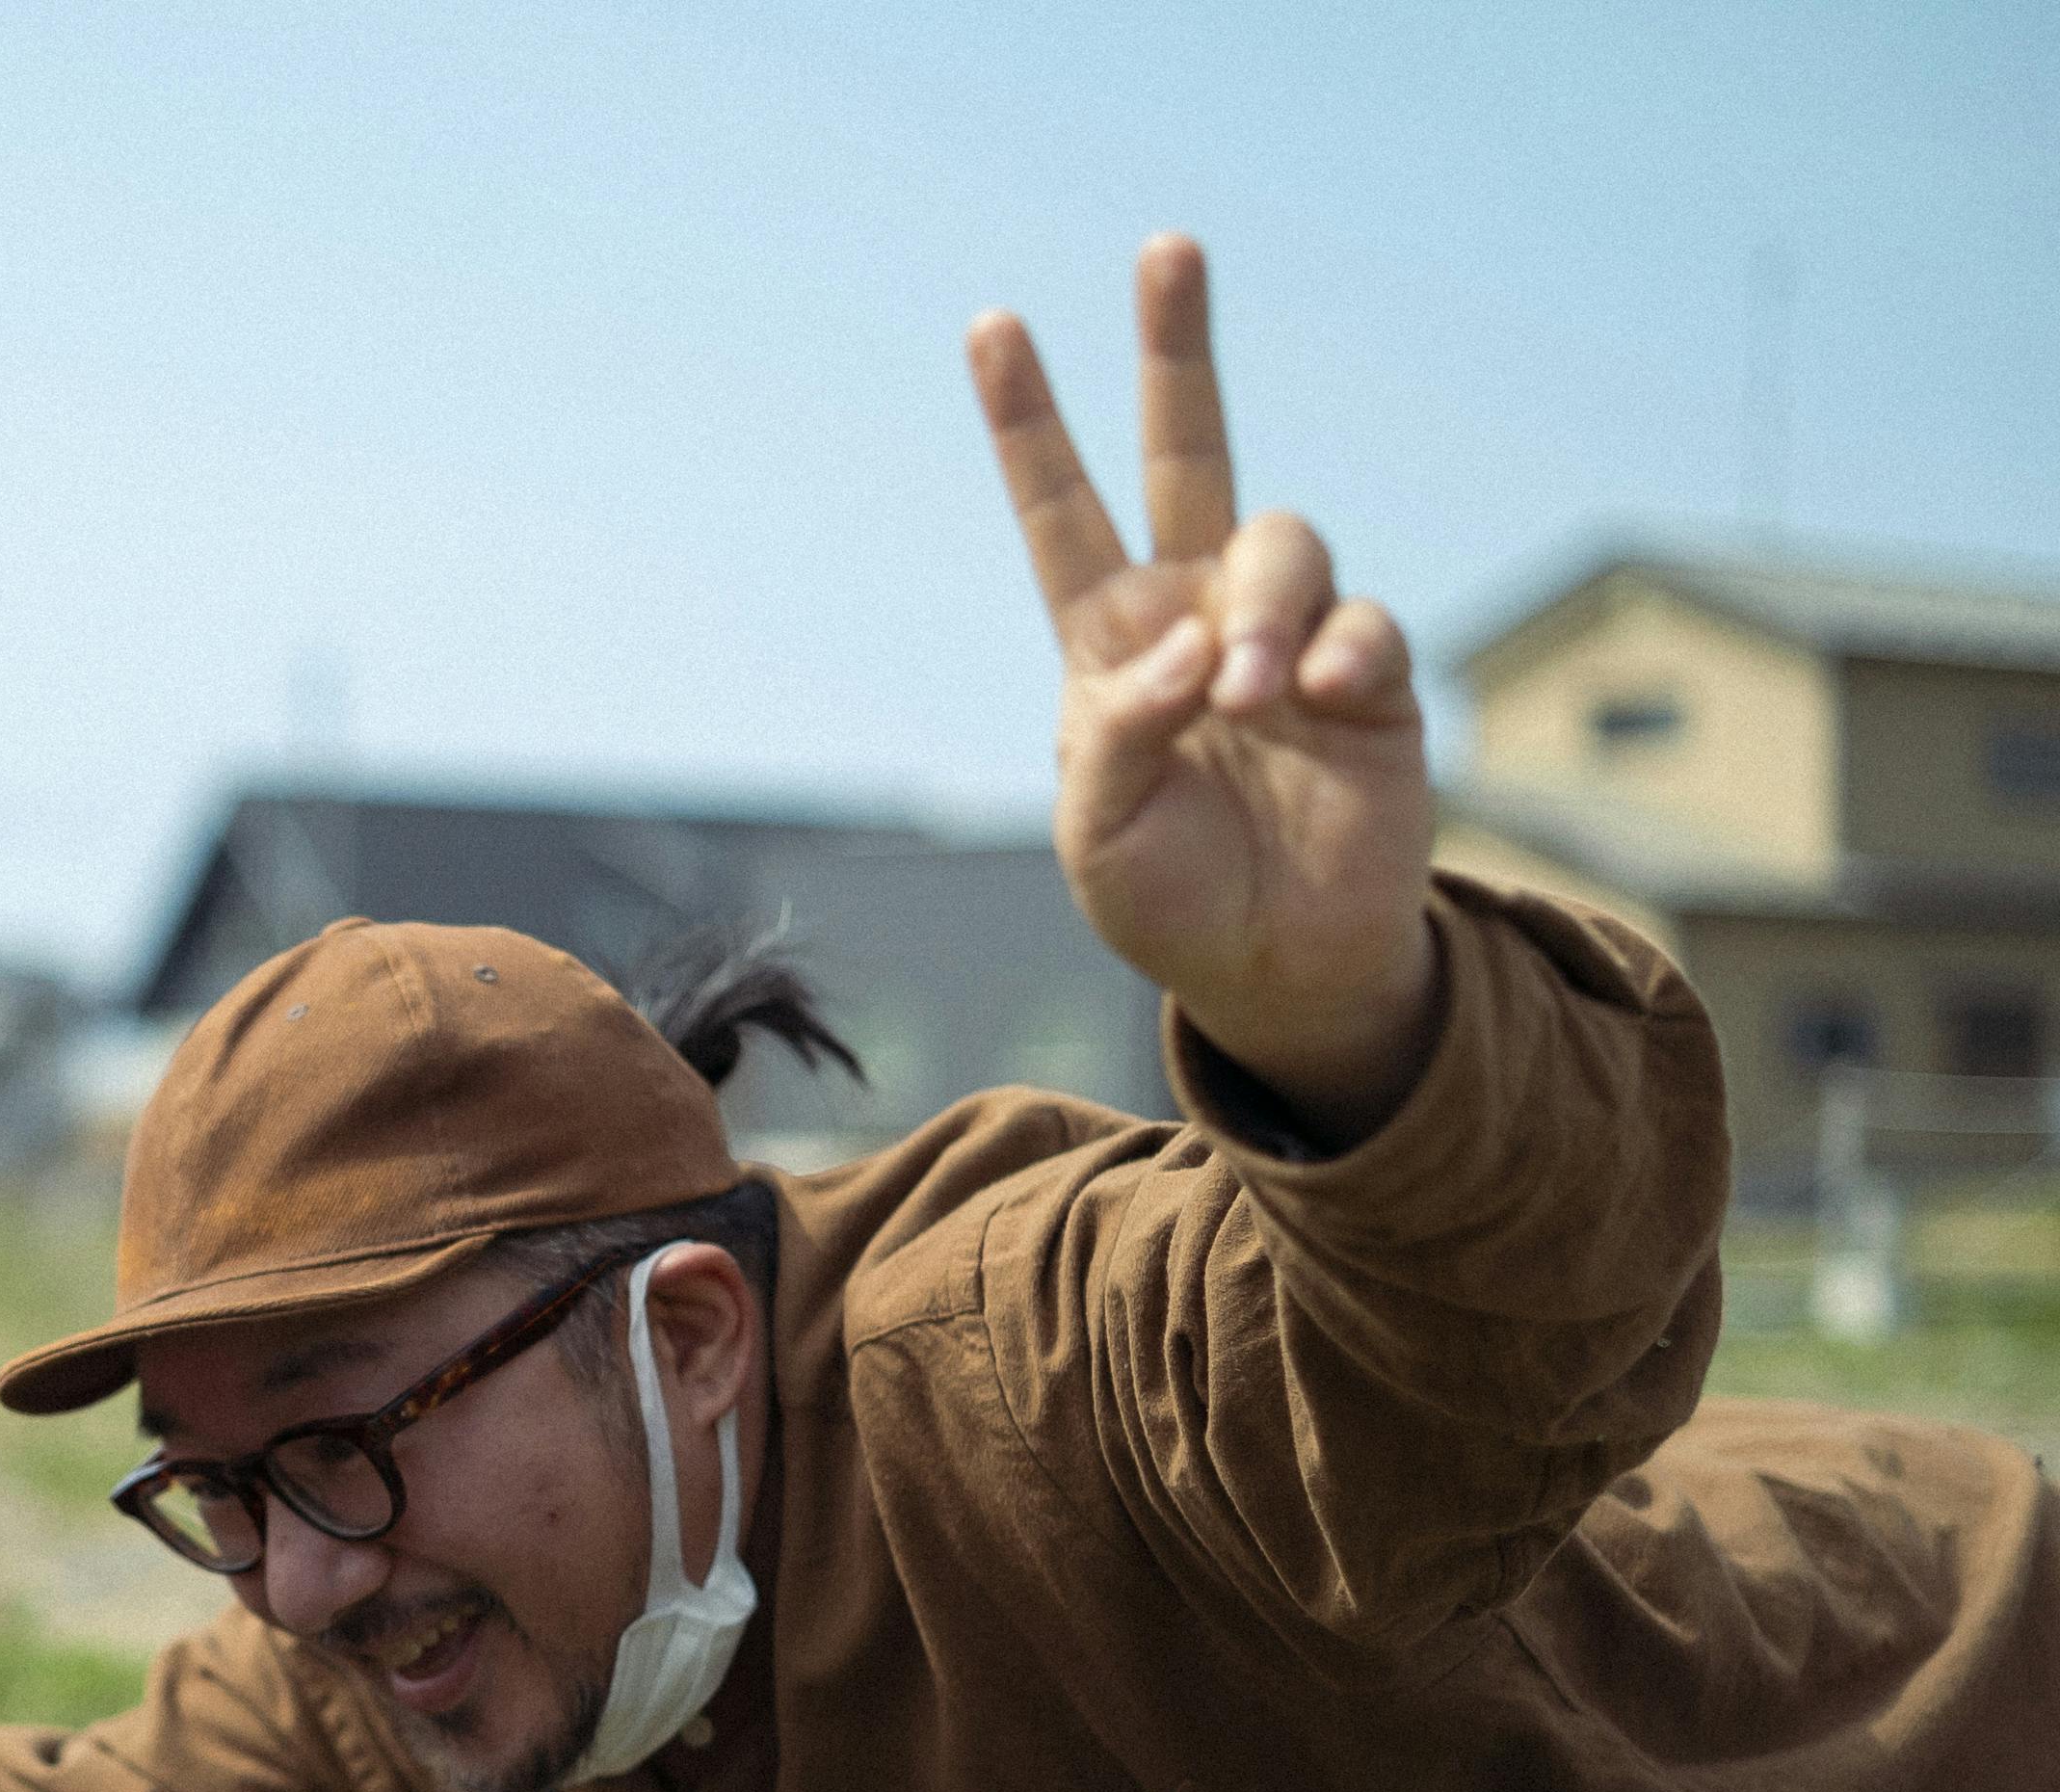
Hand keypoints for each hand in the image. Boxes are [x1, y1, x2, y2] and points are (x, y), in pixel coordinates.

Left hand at [968, 235, 1441, 1147]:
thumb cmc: (1171, 903)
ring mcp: (1289, 637)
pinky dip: (1341, 656)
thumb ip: (1121, 736)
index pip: (1062, 513)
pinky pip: (1365, 626)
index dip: (1029, 424)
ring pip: (1284, 542)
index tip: (992, 326)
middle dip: (1177, 349)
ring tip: (1252, 694)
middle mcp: (1198, 615)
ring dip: (1267, 607)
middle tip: (1165, 247)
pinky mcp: (1373, 680)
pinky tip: (1322, 706)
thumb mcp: (1102, 835)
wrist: (1280, 971)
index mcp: (1109, 644)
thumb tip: (1187, 649)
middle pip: (1190, 452)